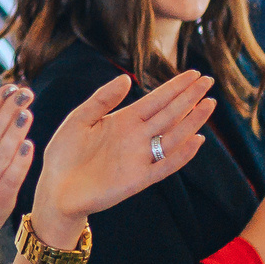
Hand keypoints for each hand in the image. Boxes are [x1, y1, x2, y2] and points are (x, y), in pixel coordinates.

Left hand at [31, 69, 214, 239]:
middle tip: (209, 81)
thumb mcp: (80, 119)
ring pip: (172, 137)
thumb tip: (127, 79)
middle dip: (189, 97)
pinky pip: (165, 166)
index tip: (195, 73)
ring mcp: (139, 158)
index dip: (176, 87)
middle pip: (169, 114)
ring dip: (191, 122)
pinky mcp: (138, 180)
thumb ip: (103, 99)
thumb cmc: (64, 155)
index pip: (156, 100)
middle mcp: (136, 137)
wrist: (55, 190)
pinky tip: (197, 141)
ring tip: (208, 104)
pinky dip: (181, 155)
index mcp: (124, 120)